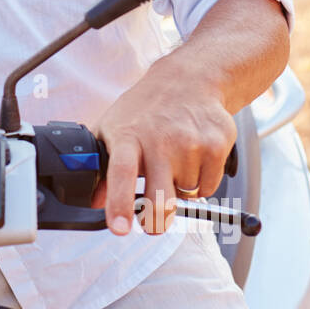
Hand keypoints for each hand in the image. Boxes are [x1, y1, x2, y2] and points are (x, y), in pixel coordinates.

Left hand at [90, 57, 236, 235]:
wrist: (190, 79)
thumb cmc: (146, 108)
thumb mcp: (113, 127)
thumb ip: (102, 165)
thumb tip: (93, 200)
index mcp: (128, 137)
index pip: (121, 174)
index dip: (120, 204)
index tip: (120, 228)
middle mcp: (160, 140)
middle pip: (161, 199)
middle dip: (156, 222)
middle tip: (152, 224)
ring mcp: (191, 143)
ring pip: (186, 195)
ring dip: (179, 190)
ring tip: (174, 162)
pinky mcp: (217, 146)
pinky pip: (208, 187)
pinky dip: (200, 183)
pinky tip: (193, 159)